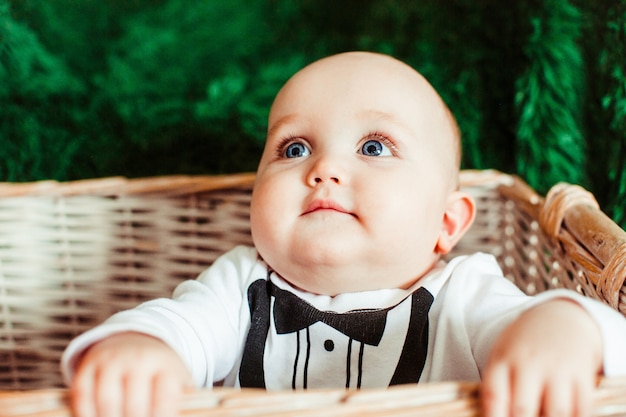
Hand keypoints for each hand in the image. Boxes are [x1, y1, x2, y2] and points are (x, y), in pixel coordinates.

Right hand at [71, 332, 192, 416]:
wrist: (133, 343)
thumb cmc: (159, 375)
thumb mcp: (176, 383)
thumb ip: (182, 405)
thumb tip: (189, 416)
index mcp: (166, 365)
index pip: (166, 398)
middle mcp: (139, 360)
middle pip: (135, 405)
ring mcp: (112, 361)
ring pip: (107, 401)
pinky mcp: (88, 366)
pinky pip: (83, 396)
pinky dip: (87, 415)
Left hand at [481, 299, 602, 416]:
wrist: (560, 317)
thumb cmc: (524, 344)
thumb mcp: (502, 355)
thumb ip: (496, 386)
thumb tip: (493, 415)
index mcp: (503, 360)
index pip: (493, 395)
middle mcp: (529, 364)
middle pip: (522, 410)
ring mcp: (557, 369)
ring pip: (556, 413)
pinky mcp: (582, 375)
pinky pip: (581, 409)